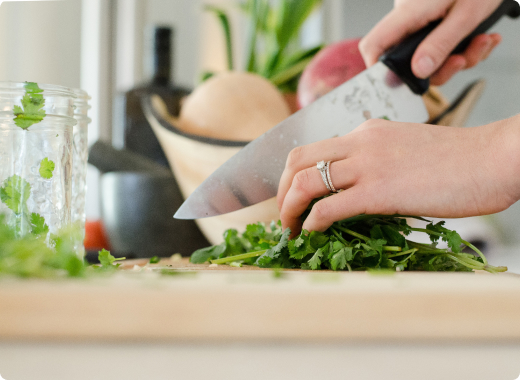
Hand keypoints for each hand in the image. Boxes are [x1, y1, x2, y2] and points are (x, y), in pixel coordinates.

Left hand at [277, 117, 519, 235]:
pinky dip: (311, 222)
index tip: (293, 197)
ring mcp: (367, 164)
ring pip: (305, 181)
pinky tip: (312, 233)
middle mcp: (360, 142)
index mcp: (366, 132)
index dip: (294, 174)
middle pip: (297, 159)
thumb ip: (377, 161)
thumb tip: (356, 189)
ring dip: (288, 209)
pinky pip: (329, 207)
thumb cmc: (458, 160)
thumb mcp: (406, 149)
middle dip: (280, 190)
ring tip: (289, 229)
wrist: (493, 158)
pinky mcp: (379, 191)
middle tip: (283, 214)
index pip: (313, 148)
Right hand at [359, 0, 502, 84]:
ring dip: (460, 58)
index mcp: (409, 12)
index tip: (398, 85)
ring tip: (482, 41)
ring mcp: (421, 22)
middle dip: (441, 69)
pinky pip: (441, 48)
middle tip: (463, 60)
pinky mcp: (434, 24)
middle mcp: (409, 19)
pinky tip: (481, 38)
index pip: (374, 45)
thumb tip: (419, 71)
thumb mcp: (466, 14)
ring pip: (429, 58)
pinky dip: (464, 49)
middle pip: (408, 61)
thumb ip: (441, 43)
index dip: (378, 69)